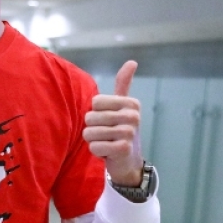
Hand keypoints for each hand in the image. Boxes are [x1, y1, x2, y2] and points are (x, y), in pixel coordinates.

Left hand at [83, 61, 143, 186]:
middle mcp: (133, 116)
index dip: (95, 113)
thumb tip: (132, 61)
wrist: (129, 160)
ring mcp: (129, 132)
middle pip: (90, 117)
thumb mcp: (122, 105)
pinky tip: (107, 152)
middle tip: (106, 134)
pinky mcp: (123, 149)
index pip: (95, 102)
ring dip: (93, 140)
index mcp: (131, 103)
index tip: (108, 120)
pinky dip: (96, 151)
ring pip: (89, 133)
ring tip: (106, 142)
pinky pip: (94, 147)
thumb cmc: (120, 129)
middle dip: (92, 128)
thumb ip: (123, 84)